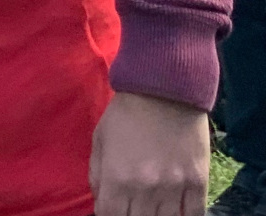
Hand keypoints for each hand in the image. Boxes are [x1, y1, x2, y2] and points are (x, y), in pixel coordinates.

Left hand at [89, 90, 207, 215]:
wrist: (165, 90)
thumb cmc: (126, 113)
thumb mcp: (100, 139)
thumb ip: (97, 174)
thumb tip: (100, 199)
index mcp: (117, 177)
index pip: (110, 215)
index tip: (112, 210)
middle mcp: (146, 188)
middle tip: (133, 207)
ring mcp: (175, 187)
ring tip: (152, 208)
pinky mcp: (198, 181)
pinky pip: (195, 214)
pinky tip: (176, 210)